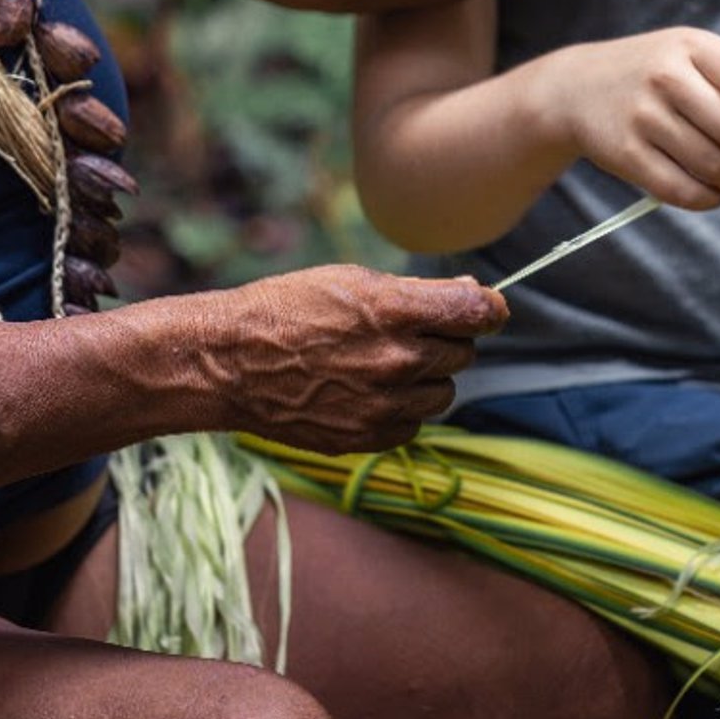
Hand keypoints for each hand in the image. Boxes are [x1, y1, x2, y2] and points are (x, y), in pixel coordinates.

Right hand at [212, 266, 507, 452]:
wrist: (231, 363)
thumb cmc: (288, 310)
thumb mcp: (351, 281)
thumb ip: (417, 293)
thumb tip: (473, 294)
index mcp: (395, 312)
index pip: (477, 312)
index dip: (488, 307)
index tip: (485, 308)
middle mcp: (397, 361)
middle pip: (463, 352)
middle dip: (446, 339)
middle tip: (408, 332)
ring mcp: (385, 404)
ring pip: (444, 391)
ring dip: (427, 377)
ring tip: (383, 363)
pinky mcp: (371, 437)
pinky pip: (415, 422)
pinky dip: (402, 408)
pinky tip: (367, 390)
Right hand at [544, 28, 719, 209]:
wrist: (575, 89)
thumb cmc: (654, 71)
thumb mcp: (698, 57)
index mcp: (693, 47)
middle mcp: (666, 78)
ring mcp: (642, 116)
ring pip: (709, 163)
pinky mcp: (625, 154)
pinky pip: (679, 188)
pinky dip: (707, 197)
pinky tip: (717, 192)